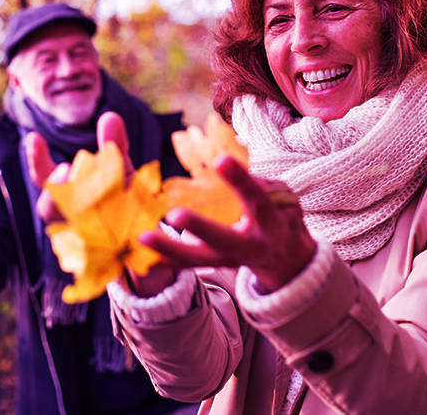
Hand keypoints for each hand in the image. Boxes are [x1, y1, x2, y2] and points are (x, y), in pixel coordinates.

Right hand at [24, 112, 176, 296]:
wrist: (144, 242)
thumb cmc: (125, 200)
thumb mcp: (122, 171)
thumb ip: (115, 146)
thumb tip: (110, 116)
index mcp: (67, 196)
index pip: (43, 178)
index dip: (36, 160)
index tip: (34, 137)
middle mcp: (67, 220)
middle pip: (48, 208)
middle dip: (56, 189)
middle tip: (66, 169)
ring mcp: (81, 243)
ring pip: (68, 232)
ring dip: (79, 214)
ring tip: (94, 197)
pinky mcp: (101, 263)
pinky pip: (97, 256)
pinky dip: (107, 243)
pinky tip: (121, 230)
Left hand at [140, 155, 316, 292]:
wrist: (287, 261)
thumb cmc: (281, 217)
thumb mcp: (283, 197)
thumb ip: (260, 184)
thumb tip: (230, 169)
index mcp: (271, 224)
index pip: (257, 199)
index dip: (241, 181)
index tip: (221, 160)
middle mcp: (250, 245)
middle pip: (223, 238)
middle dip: (200, 227)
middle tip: (174, 214)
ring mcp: (229, 260)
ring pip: (197, 258)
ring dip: (170, 248)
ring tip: (143, 237)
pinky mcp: (214, 266)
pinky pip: (186, 266)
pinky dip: (164, 261)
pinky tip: (139, 254)